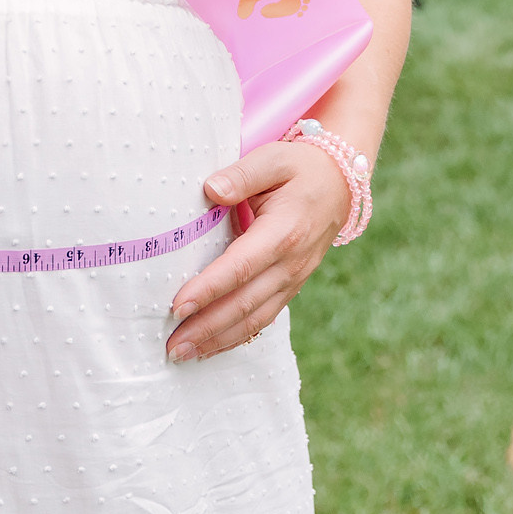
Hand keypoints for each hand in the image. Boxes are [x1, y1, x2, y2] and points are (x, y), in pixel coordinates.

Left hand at [164, 142, 349, 362]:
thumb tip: (211, 190)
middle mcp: (291, 263)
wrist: (341, 184)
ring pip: (255, 319)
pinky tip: (211, 347)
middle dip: (206, 327)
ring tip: (183, 354)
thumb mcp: (273, 158)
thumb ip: (242, 174)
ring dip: (218, 340)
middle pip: (245, 303)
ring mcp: (293, 279)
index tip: (177, 306)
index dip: (209, 289)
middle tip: (172, 345)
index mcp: (284, 232)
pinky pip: (264, 318)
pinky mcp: (290, 286)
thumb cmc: (300, 168)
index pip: (241, 267)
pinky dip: (237, 337)